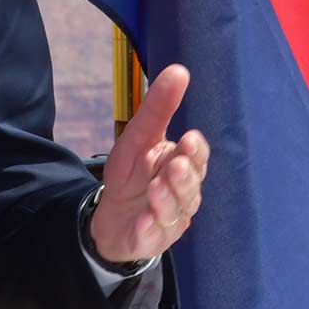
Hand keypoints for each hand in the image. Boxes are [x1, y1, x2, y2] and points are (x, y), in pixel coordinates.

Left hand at [88, 64, 209, 263]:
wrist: (111, 217)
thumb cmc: (132, 174)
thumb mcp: (138, 137)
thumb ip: (159, 107)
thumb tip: (180, 70)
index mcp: (183, 166)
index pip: (197, 157)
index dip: (195, 151)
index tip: (188, 138)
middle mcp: (183, 193)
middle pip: (191, 185)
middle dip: (184, 176)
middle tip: (176, 164)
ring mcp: (170, 218)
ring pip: (176, 210)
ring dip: (167, 199)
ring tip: (156, 187)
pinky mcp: (152, 239)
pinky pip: (154, 235)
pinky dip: (151, 228)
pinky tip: (145, 220)